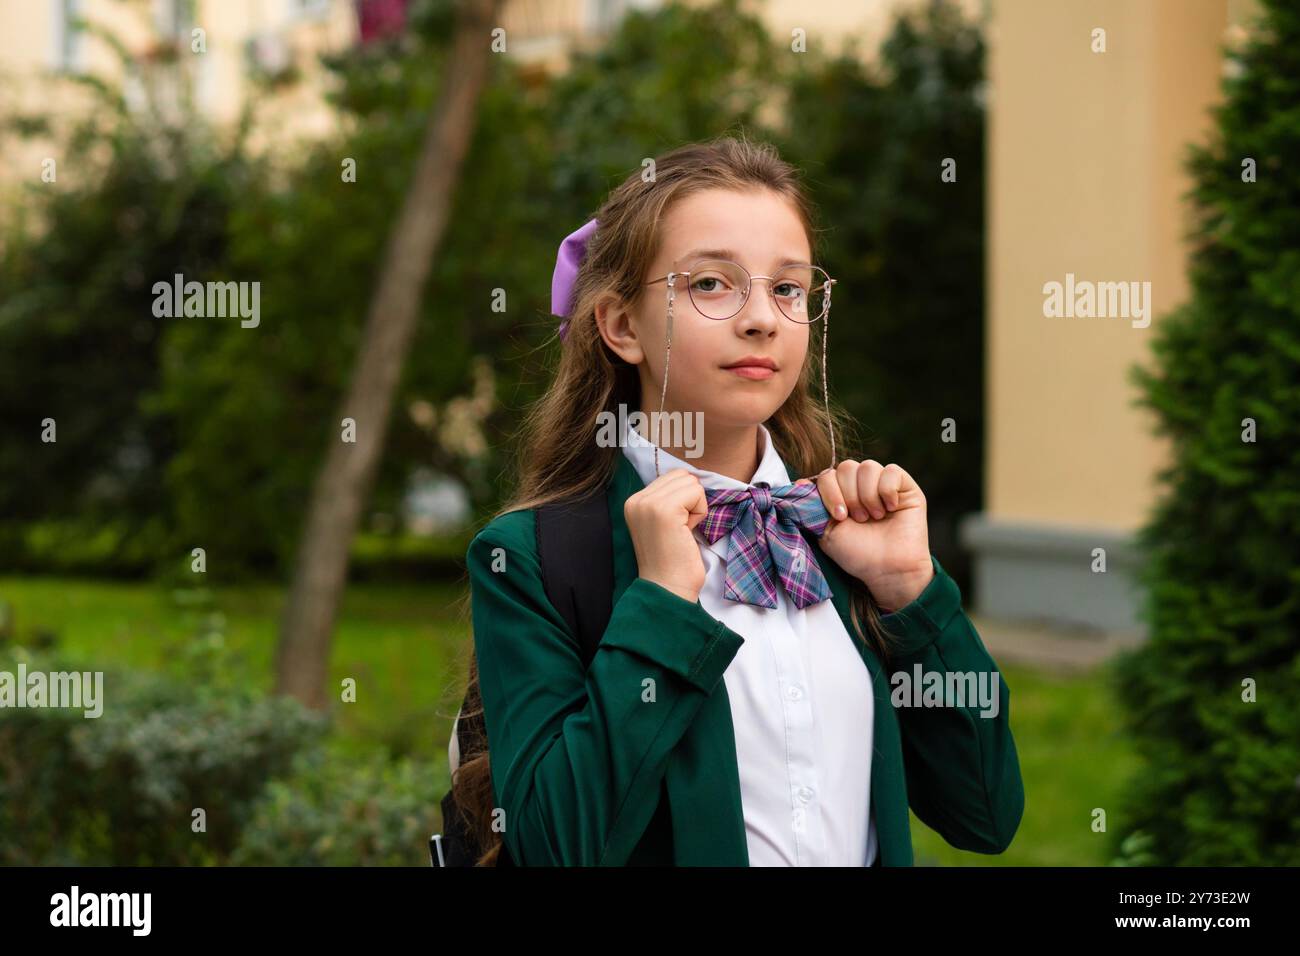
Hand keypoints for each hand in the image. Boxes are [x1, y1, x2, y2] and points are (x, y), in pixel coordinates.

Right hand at [625, 468, 708, 603]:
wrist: (667, 588)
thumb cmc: (672, 560)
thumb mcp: (662, 522)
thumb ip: (669, 499)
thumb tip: (692, 479)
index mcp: (634, 502)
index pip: (671, 477)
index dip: (683, 499)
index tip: (675, 526)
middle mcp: (636, 499)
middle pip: (681, 476)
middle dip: (690, 500)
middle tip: (681, 528)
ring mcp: (648, 504)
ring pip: (690, 482)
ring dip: (695, 506)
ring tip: (682, 530)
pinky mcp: (664, 510)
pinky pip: (696, 492)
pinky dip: (700, 512)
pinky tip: (687, 531)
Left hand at [798, 459, 932, 609]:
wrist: (887, 569)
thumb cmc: (857, 554)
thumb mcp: (826, 531)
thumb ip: (812, 508)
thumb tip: (799, 483)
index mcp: (841, 494)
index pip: (828, 474)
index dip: (830, 491)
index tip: (839, 516)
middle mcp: (861, 486)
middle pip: (846, 467)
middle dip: (849, 495)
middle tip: (859, 519)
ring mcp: (883, 484)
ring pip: (867, 467)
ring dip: (868, 495)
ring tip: (874, 517)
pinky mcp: (905, 486)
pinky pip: (891, 471)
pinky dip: (887, 490)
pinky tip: (891, 508)